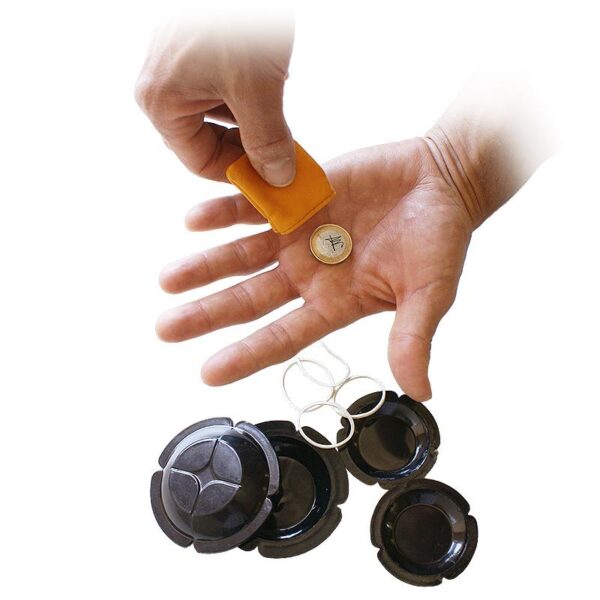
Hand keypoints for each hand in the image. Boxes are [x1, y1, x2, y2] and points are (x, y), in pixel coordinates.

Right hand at [134, 18, 295, 185]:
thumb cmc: (239, 20)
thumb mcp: (257, 89)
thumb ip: (267, 140)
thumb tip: (277, 178)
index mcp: (163, 103)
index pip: (199, 162)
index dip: (237, 175)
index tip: (271, 182)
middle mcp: (163, 89)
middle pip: (207, 142)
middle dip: (247, 149)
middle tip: (282, 157)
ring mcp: (178, 69)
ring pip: (219, 118)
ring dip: (252, 125)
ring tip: (279, 119)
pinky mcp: (197, 54)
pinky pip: (223, 92)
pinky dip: (249, 100)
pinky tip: (269, 90)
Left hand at [156, 138, 473, 400]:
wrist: (442, 182)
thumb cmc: (441, 239)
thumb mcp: (430, 293)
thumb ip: (412, 338)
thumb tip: (420, 392)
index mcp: (336, 302)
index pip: (283, 336)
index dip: (247, 355)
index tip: (208, 374)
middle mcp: (310, 273)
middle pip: (249, 299)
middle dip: (207, 313)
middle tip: (165, 328)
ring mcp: (300, 235)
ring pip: (241, 254)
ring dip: (205, 265)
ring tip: (168, 279)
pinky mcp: (299, 197)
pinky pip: (254, 206)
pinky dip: (225, 211)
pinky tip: (194, 218)